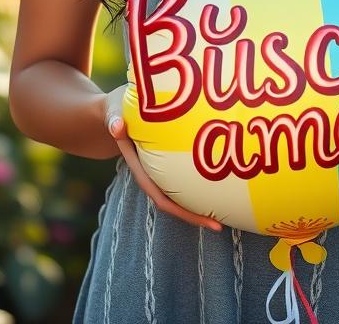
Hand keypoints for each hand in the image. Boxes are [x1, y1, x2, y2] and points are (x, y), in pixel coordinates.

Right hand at [103, 83, 223, 232]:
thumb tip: (117, 127)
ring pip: (179, 192)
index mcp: (140, 168)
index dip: (182, 212)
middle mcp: (150, 173)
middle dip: (195, 215)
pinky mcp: (165, 160)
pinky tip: (216, 181)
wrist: (114, 112)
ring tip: (224, 213)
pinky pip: (182, 176)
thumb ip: (115, 120)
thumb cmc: (116, 112)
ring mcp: (158, 169)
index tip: (205, 222)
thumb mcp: (114, 114)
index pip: (161, 198)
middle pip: (173, 203)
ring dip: (198, 203)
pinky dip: (196, 182)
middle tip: (220, 226)